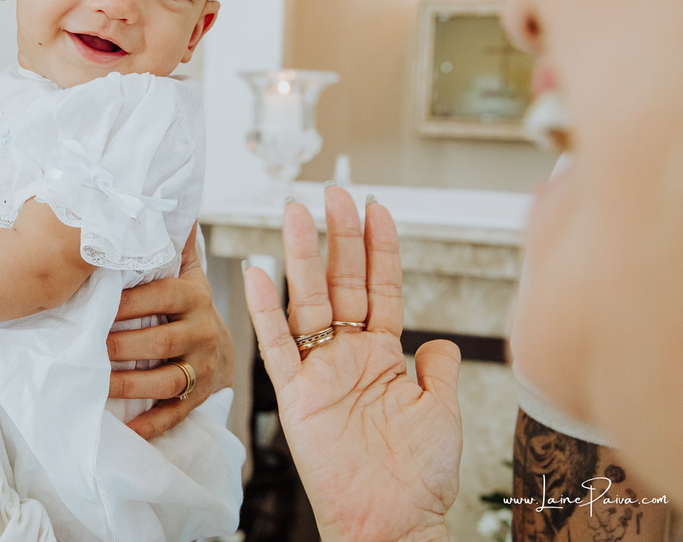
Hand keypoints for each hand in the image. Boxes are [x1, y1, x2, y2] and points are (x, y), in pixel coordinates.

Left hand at [107, 224, 234, 439]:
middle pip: (158, 342)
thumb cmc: (190, 305)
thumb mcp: (188, 272)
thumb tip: (169, 203)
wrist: (223, 349)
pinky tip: (124, 429)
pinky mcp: (197, 399)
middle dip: (120, 345)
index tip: (95, 303)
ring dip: (127, 384)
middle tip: (84, 346)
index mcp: (194, 298)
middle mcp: (202, 333)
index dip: (128, 303)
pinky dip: (149, 425)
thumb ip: (175, 243)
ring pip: (163, 381)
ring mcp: (201, 370)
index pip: (160, 297)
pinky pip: (173, 415)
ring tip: (93, 383)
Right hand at [243, 187, 460, 541]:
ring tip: (297, 213)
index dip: (380, 248)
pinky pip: (276, 345)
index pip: (382, 287)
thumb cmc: (419, 476)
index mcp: (386, 355)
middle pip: (343, 282)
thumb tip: (438, 340)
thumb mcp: (444, 411)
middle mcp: (351, 355)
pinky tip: (257, 273)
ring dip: (302, 257)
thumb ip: (438, 368)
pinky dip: (265, 310)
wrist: (392, 520)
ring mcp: (321, 370)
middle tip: (334, 193)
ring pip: (308, 301)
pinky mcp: (294, 394)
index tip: (377, 207)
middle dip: (340, 237)